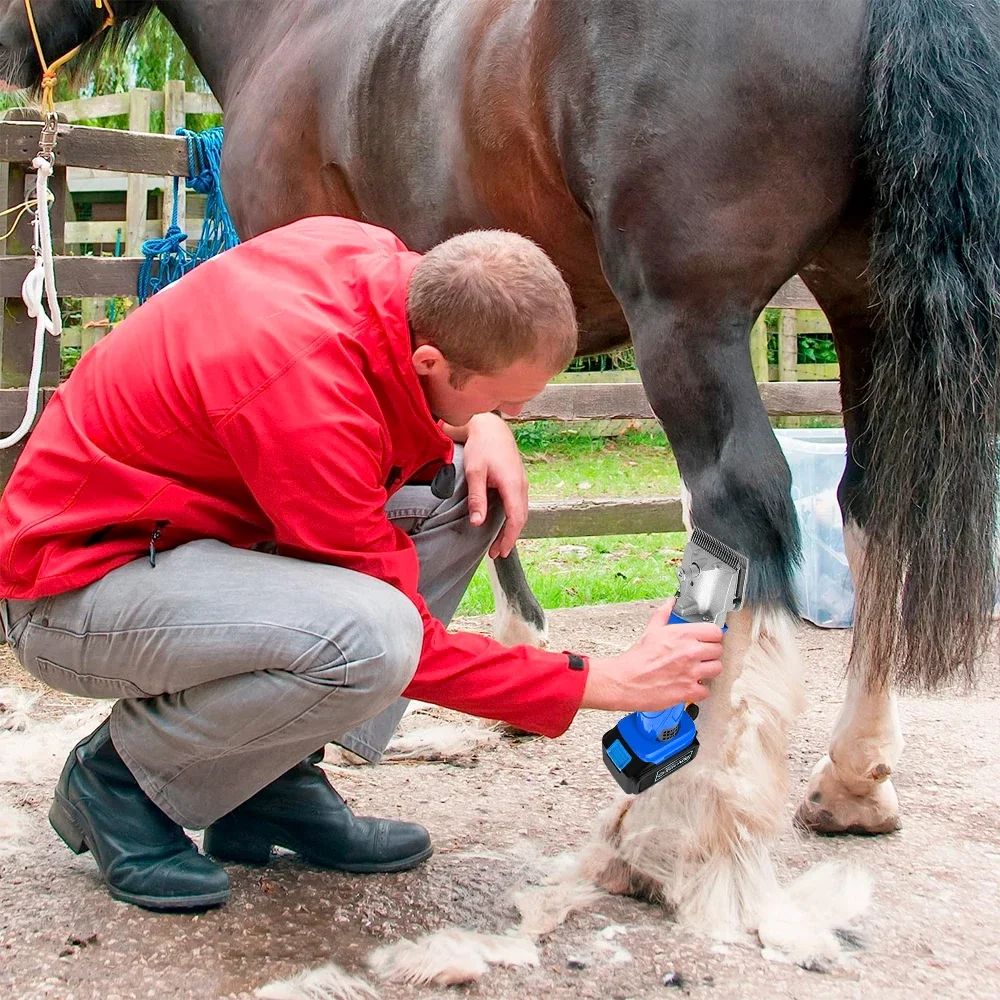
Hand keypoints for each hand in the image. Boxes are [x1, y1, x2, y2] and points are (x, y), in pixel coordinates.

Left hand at [462, 412, 527, 558]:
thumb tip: (478, 523)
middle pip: (521, 519)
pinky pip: (519, 504)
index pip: (516, 519)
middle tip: (496, 553)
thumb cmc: (482, 446)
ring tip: (498, 543)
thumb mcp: (475, 472)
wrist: (491, 427)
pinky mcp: (518, 480)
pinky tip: (503, 523)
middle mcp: (522, 485)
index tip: (499, 552)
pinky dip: (513, 518)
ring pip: (521, 512)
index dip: (508, 538)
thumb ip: (477, 498)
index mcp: (513, 485)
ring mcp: (522, 482)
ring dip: (512, 529)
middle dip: (510, 538)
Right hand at [581, 599, 723, 710]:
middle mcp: (690, 652)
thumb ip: (664, 614)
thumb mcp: (651, 631)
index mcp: (682, 635)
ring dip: (708, 671)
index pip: (715, 632)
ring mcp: (691, 672)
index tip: (707, 640)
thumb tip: (669, 603)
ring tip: (697, 671)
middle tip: (700, 657)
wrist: (625, 681)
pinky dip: (699, 690)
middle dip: (710, 654)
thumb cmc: (637, 658)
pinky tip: (690, 685)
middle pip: (718, 650)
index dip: (712, 636)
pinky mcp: (688, 691)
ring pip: (716, 669)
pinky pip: (706, 691)